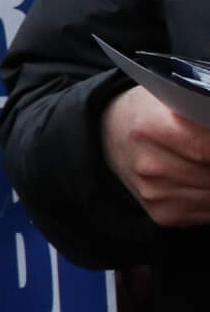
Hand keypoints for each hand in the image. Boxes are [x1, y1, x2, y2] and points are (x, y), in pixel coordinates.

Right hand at [102, 85, 209, 226]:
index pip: (207, 146)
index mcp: (151, 128)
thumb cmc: (150, 112)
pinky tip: (202, 178)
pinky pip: (209, 210)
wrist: (111, 136)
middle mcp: (151, 165)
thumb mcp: (172, 97)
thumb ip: (203, 112)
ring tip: (205, 162)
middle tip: (208, 151)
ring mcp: (157, 194)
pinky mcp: (163, 214)